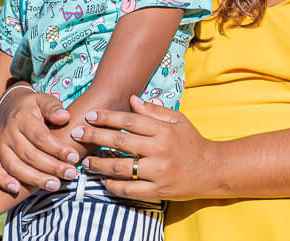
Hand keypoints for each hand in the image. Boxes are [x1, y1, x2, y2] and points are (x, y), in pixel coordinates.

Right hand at [0, 87, 77, 193]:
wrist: (8, 107)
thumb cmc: (32, 106)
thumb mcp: (44, 100)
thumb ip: (54, 108)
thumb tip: (64, 117)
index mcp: (22, 118)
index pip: (41, 137)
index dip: (58, 149)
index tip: (74, 157)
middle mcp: (8, 133)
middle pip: (30, 155)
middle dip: (52, 167)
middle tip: (71, 174)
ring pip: (15, 166)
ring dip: (35, 179)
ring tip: (54, 185)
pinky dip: (3, 181)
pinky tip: (16, 189)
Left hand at [75, 95, 221, 201]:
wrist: (212, 169)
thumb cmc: (192, 142)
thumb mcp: (178, 120)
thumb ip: (154, 111)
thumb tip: (132, 99)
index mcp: (164, 130)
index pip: (129, 121)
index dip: (107, 117)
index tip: (90, 116)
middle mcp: (159, 149)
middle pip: (120, 141)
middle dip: (95, 137)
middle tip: (77, 134)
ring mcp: (158, 171)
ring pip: (120, 167)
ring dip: (98, 164)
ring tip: (86, 161)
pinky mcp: (157, 190)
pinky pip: (128, 188)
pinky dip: (112, 185)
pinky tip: (103, 179)